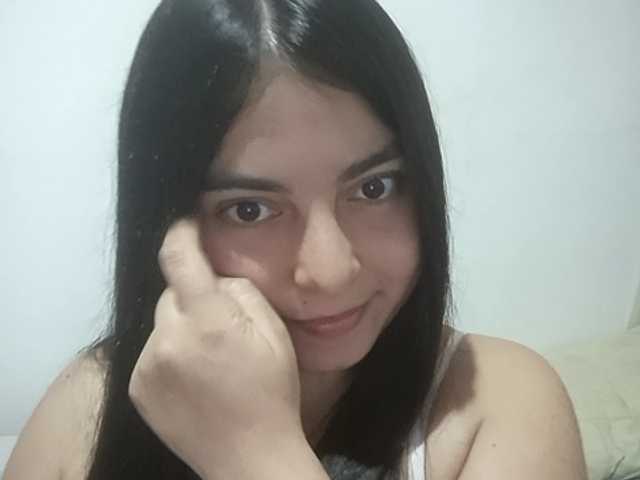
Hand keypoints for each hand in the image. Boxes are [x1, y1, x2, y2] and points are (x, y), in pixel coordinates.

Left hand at [128, 217, 303, 478]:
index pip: (179, 258)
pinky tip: (194, 376)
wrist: (248, 457)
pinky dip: (170, 352)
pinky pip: (153, 350)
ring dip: (182, 326)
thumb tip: (215, 277)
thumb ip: (241, 293)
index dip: (180, 231)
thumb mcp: (274, 333)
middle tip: (221, 322)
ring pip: (163, 323)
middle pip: (172, 293)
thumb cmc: (272, 393)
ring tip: (210, 357)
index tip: (185, 221)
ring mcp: (148, 366)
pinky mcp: (137, 387)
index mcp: (209, 322)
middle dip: (194, 296)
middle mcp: (169, 340)